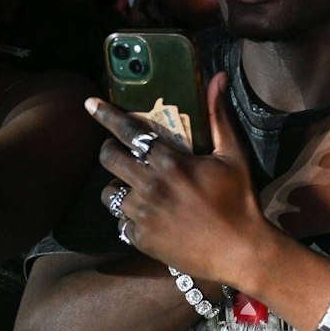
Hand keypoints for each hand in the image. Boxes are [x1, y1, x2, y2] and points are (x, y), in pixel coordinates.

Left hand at [92, 74, 274, 286]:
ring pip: (109, 192)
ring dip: (117, 184)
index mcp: (170, 162)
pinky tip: (144, 214)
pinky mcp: (140, 239)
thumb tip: (217, 78)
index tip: (89, 103)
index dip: (106, 115)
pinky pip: (119, 221)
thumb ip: (218, 116)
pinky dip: (127, 215)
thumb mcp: (233, 155)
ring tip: (132, 185)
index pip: (128, 131)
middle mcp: (150, 186)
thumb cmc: (240, 200)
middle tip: (118, 150)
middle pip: (109, 158)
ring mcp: (143, 215)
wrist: (240, 252)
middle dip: (108, 149)